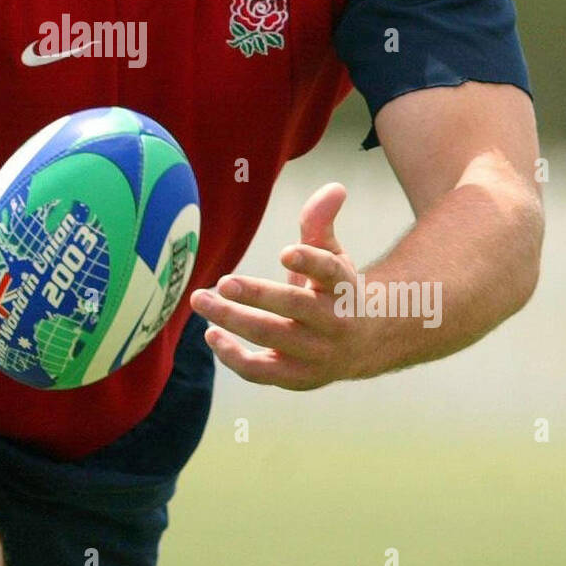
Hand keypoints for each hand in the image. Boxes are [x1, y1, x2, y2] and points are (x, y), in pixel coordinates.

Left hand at [190, 183, 364, 389]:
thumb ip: (320, 224)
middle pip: (295, 308)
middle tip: (223, 281)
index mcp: (344, 288)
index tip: (286, 252)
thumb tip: (334, 187)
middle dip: (257, 295)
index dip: (309, 262)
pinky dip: (233, 357)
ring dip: (234, 320)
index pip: (330, 273)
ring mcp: (317, 354)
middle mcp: (335, 323)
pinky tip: (211, 335)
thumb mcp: (333, 256)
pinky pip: (261, 372)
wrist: (364, 346)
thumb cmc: (335, 293)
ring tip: (201, 300)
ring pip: (273, 338)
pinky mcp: (298, 378)